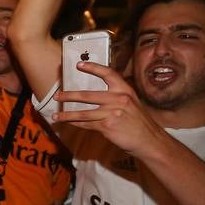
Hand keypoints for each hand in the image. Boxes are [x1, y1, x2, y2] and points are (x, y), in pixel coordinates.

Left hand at [52, 60, 169, 157]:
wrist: (148, 139)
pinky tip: (68, 123)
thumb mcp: (132, 103)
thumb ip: (116, 97)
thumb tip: (94, 96)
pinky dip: (76, 124)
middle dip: (69, 95)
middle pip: (87, 95)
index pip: (108, 73)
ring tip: (56, 115)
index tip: (79, 65)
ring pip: (83, 112)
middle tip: (57, 95)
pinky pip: (87, 124)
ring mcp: (112, 112)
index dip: (93, 67)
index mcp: (125, 90)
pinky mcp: (107, 126)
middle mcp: (118, 99)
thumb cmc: (138, 122)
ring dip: (67, 114)